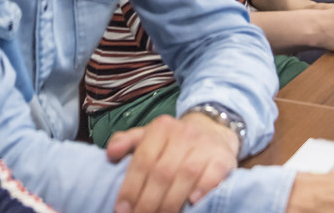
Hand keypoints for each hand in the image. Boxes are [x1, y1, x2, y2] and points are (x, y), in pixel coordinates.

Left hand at [106, 111, 238, 212]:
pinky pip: (212, 175)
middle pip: (162, 172)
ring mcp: (204, 146)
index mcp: (161, 128)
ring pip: (185, 175)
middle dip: (148, 201)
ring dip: (170, 202)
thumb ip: (127, 142)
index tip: (122, 209)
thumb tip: (110, 153)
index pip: (142, 160)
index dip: (130, 187)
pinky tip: (192, 203)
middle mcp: (183, 134)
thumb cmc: (174, 140)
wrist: (213, 130)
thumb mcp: (149, 135)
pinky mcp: (223, 158)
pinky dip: (202, 190)